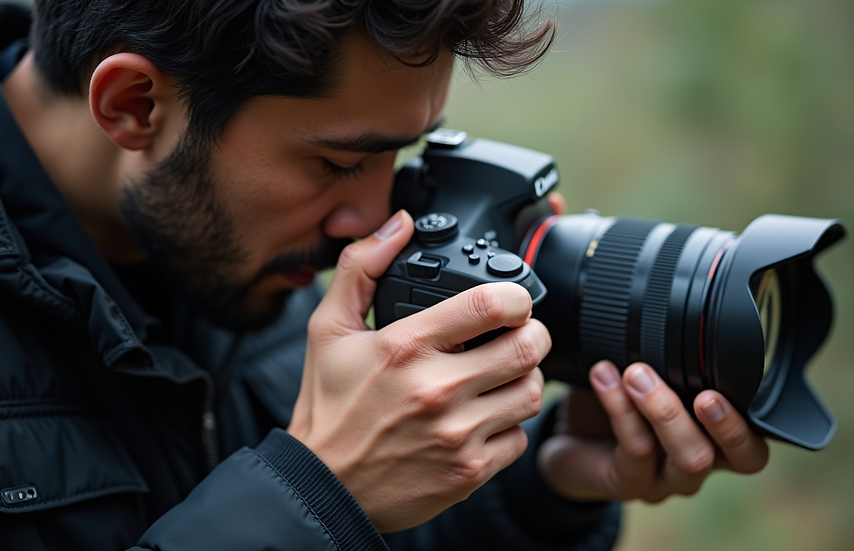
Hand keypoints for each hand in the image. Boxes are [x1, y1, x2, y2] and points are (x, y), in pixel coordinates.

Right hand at [287, 210, 549, 531]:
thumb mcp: (328, 329)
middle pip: (526, 347)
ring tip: (503, 375)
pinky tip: (486, 417)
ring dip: (525, 378)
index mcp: (405, 346)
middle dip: (531, 334)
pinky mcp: (468, 472)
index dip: (516, 296)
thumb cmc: (329, 407)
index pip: (490, 305)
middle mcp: (436, 389)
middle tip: (517, 335)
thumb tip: (398, 224)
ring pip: (531, 392)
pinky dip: (510, 426)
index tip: (511, 301)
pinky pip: (519, 438)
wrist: (322, 488)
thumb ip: (360, 267)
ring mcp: (456, 434)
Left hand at [537, 361, 768, 501]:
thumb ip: (666, 350)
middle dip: (728, 422)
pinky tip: (604, 379)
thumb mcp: (647, 370)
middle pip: (746, 457)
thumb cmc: (616, 403)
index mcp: (718, 432)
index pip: (763, 432)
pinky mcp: (631, 484)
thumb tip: (669, 294)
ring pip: (692, 458)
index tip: (744, 369)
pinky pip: (637, 452)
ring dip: (666, 411)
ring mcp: (669, 479)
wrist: (566, 441)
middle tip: (704, 393)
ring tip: (636, 374)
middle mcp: (704, 459)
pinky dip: (621, 410)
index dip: (762, 410)